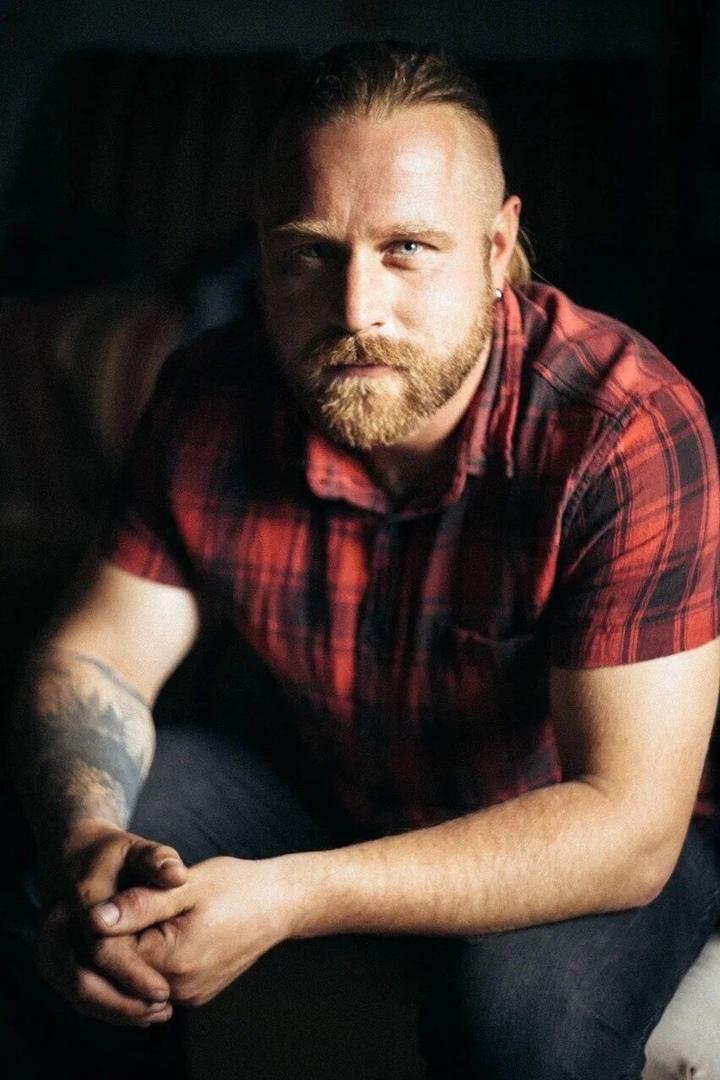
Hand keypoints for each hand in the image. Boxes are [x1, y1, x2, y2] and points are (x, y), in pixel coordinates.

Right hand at [35, 817, 187, 1024]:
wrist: (72, 853)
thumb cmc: (114, 854)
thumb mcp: (138, 849)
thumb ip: (159, 860)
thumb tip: (178, 876)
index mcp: (82, 898)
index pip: (104, 949)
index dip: (134, 974)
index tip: (164, 991)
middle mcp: (57, 925)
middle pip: (83, 980)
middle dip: (123, 1003)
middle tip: (163, 1011)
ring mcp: (47, 945)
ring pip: (75, 993)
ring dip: (114, 1011)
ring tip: (154, 1016)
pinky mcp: (48, 959)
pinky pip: (72, 992)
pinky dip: (103, 1007)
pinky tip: (134, 1011)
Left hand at [87, 856, 298, 1006]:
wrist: (279, 903)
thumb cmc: (235, 887)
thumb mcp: (185, 886)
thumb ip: (139, 903)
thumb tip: (93, 918)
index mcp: (172, 960)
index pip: (111, 952)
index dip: (107, 922)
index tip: (120, 894)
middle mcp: (178, 988)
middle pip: (124, 967)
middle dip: (123, 935)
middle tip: (138, 900)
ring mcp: (189, 995)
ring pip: (141, 974)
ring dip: (140, 945)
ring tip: (156, 911)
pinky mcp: (196, 992)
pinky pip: (161, 978)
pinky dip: (158, 955)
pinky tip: (170, 928)